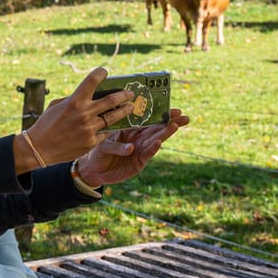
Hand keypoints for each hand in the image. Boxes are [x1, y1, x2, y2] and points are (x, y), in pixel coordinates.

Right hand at [24, 67, 141, 166]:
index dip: (101, 73)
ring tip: (130, 107)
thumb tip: (87, 95)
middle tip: (130, 93)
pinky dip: (110, 127)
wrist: (40, 148)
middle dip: (124, 95)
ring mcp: (90, 129)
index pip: (92, 80)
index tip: (104, 72)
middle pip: (112, 99)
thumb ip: (73, 99)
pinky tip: (114, 125)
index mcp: (74, 101)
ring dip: (124, 110)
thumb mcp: (56, 105)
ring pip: (114, 117)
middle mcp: (84, 113)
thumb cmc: (46, 124)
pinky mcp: (92, 142)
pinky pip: (106, 132)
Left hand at [74, 109, 188, 186]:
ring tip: (174, 126)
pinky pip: (146, 154)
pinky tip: (159, 142)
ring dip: (164, 133)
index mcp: (132, 130)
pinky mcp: (138, 163)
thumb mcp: (106, 140)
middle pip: (157, 129)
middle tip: (184, 117)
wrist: (93, 169)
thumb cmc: (99, 151)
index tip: (173, 108)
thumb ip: (116, 137)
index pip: (148, 120)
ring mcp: (140, 151)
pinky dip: (152, 149)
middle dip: (171, 123)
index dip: (161, 114)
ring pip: (155, 140)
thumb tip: (128, 137)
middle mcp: (139, 139)